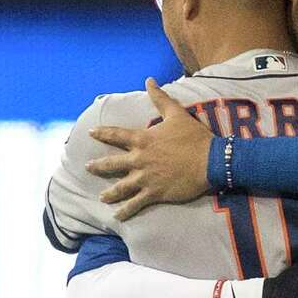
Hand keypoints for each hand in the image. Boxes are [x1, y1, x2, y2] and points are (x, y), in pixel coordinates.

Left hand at [87, 79, 211, 219]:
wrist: (210, 161)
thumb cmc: (194, 137)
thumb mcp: (176, 113)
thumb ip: (160, 98)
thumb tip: (149, 80)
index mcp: (143, 139)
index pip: (116, 135)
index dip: (102, 133)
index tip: (91, 133)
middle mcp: (139, 159)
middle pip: (112, 163)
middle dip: (98, 166)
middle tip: (88, 168)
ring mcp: (145, 178)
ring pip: (121, 187)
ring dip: (109, 193)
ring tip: (101, 198)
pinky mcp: (155, 193)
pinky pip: (136, 204)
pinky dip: (126, 212)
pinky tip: (117, 217)